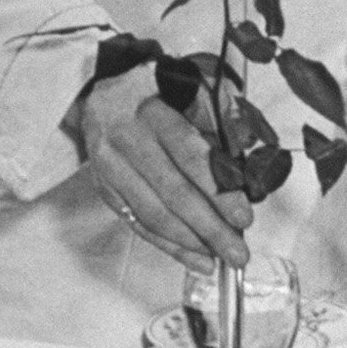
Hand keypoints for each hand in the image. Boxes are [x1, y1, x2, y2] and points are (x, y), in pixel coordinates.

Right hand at [78, 66, 251, 270]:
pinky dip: (168, 245)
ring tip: (220, 258)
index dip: (218, 191)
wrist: (101, 93)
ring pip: (153, 214)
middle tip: (238, 252)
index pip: (189, 156)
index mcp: (152, 111)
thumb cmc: (153, 92)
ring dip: (190, 243)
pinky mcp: (105, 188)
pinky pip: (138, 223)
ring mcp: (111, 167)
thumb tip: (245, 171)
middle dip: (210, 228)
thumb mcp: (187, 89)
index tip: (243, 216)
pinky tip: (194, 258)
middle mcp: (127, 139)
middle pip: (173, 192)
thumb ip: (218, 123)